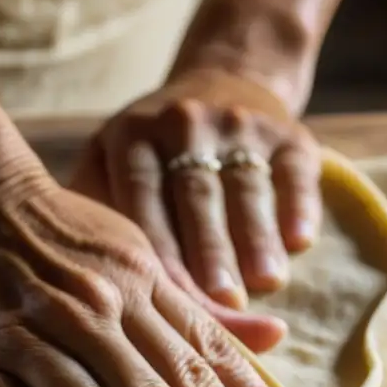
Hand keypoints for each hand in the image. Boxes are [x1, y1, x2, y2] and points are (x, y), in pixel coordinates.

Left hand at [70, 67, 320, 310]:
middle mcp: (182, 121)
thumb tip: (86, 290)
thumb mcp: (108, 164)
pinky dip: (299, 204)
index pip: (143, 203)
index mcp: (132, 137)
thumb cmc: (150, 155)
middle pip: (196, 195)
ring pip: (246, 184)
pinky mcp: (286, 128)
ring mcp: (236, 121)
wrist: (220, 83)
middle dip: (210, 251)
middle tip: (224, 302)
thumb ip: (94, 214)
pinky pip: (295, 168)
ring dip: (256, 236)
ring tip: (266, 282)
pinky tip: (300, 242)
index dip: (159, 255)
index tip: (170, 302)